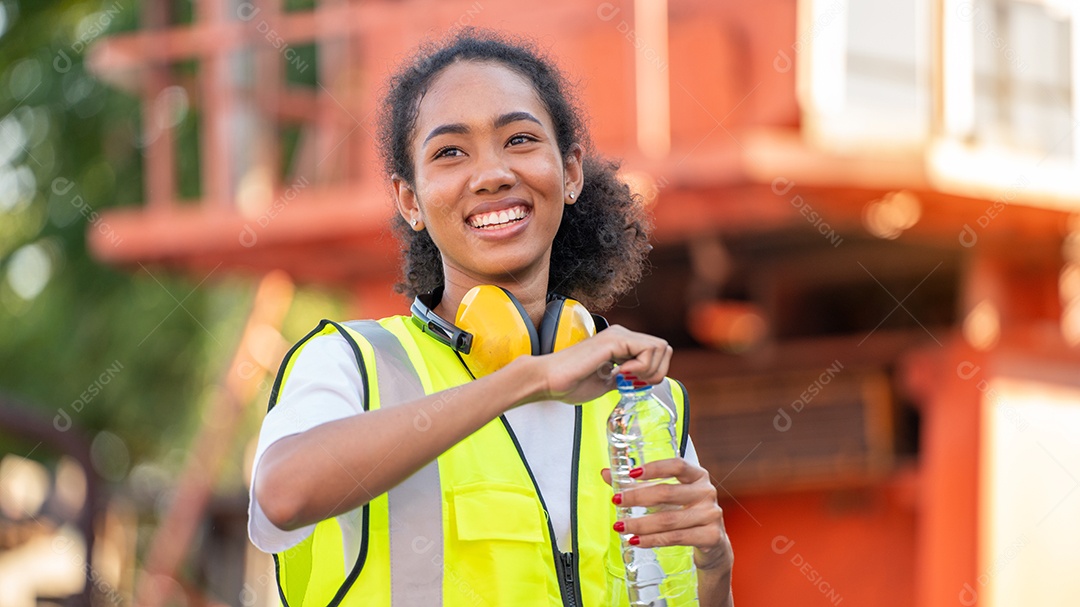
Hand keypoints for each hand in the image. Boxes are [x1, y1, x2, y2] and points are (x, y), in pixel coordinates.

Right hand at [523, 324, 671, 403]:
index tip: (633, 385)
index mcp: (620, 343)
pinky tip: (620, 373)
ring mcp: (618, 335)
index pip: (657, 352)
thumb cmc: (570, 383)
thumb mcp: (606, 383)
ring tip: (626, 378)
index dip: (654, 372)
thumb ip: (625, 379)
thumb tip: (641, 383)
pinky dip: (641, 367)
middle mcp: (621, 335)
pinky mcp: (614, 340)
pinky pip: (648, 350)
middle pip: (664, 348)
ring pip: (661, 347)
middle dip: (656, 371)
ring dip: (650, 370)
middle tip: (633, 383)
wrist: (549, 380)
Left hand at [601, 458, 732, 571]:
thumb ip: (638, 485)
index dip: (654, 468)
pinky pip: (675, 538)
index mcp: (697, 475)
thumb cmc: (686, 513)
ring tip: (621, 526)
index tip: (632, 473)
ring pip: (668, 519)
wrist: (713, 544)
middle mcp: (707, 492)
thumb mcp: (666, 496)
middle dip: (637, 498)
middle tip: (617, 501)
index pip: (677, 465)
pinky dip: (652, 540)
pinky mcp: (710, 536)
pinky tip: (637, 540)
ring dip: (640, 524)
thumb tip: (606, 473)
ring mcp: (711, 515)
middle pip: (667, 493)